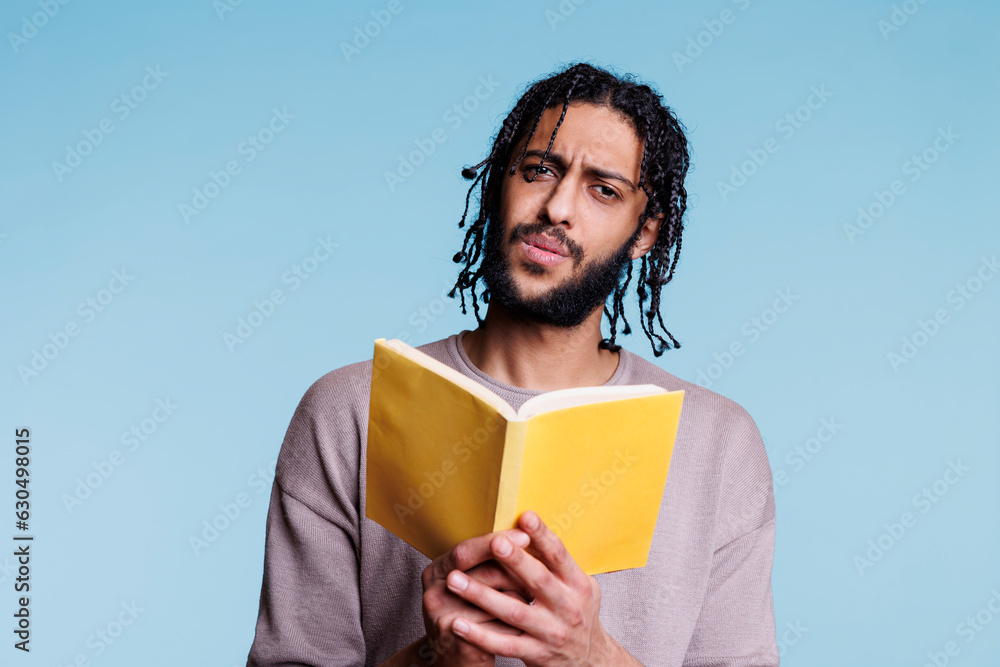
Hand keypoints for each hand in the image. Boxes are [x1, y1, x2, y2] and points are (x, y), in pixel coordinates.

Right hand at [421, 528, 533, 665]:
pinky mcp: (456, 643)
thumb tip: (525, 537)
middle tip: (541, 567)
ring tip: (534, 593)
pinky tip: (525, 621)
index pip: (466, 550)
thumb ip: (486, 562)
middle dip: (515, 570)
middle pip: (481, 574)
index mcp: (436, 571)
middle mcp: (433, 592)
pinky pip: (495, 628)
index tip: (524, 535)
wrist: (455, 657)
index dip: (495, 542)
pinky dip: (514, 624)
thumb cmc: (469, 613)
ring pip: (493, 601)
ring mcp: (441, 618)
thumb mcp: (468, 584)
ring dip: (518, 596)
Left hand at [444, 511, 625, 665]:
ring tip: (454, 580)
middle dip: (515, 561)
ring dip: (482, 596)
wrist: (590, 660)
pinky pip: (504, 644)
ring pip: (514, 612)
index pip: (559, 555)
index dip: (543, 536)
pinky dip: (480, 635)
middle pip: (538, 581)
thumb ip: (557, 562)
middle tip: (493, 543)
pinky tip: (458, 623)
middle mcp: (567, 607)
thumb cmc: (578, 613)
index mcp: (577, 584)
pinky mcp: (536, 654)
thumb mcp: (579, 585)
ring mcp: (551, 632)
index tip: (525, 516)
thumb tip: (528, 525)